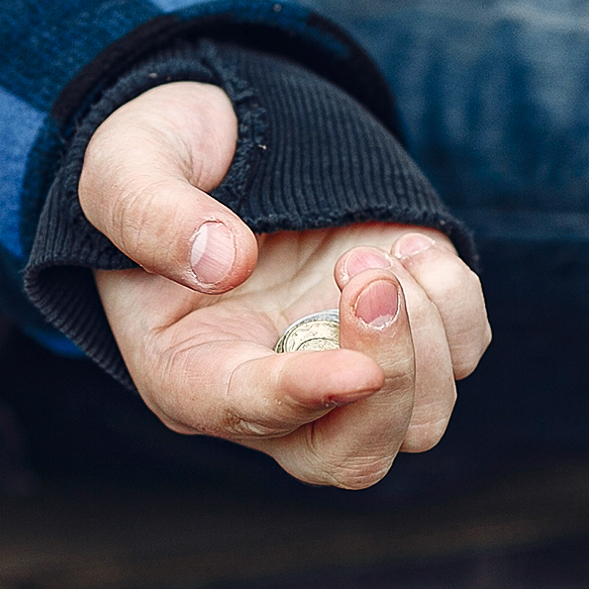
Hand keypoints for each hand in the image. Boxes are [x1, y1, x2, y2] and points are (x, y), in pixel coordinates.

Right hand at [78, 81, 489, 487]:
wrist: (225, 133)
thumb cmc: (159, 162)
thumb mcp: (125, 168)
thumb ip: (155, 213)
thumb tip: (225, 263)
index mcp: (187, 374)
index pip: (249, 414)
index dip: (303, 399)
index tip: (354, 369)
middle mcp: (274, 393)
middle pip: (353, 455)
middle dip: (388, 377)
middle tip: (368, 274)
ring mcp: (346, 365)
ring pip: (421, 417)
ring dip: (421, 332)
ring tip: (366, 254)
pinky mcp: (405, 329)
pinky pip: (463, 350)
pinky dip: (453, 300)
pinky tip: (404, 246)